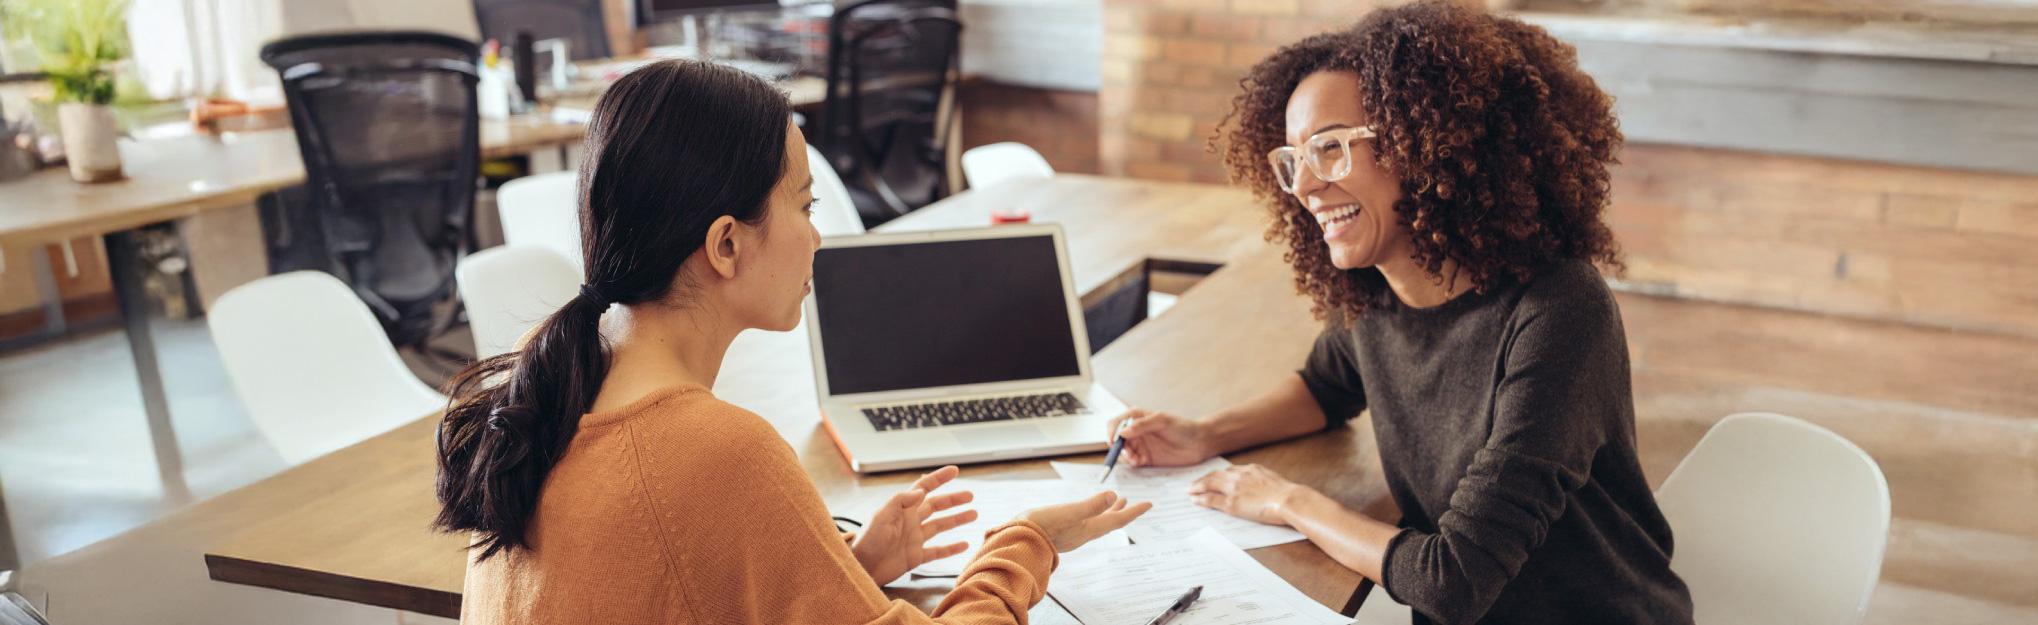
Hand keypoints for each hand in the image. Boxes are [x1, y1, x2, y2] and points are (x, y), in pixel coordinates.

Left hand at [851, 466, 978, 585]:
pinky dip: (951, 548)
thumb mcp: (881, 517)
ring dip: (956, 520)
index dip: (939, 478)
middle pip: (936, 506)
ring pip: (940, 526)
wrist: (861, 567)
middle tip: (970, 495)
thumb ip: (900, 501)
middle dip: (953, 500)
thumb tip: (921, 490)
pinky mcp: (915, 556)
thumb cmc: (867, 541)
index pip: (924, 488)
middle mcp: (910, 521)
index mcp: (902, 509)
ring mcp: (914, 538)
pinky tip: (963, 544)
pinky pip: (937, 551)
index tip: (954, 470)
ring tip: (973, 514)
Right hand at [1018, 491, 1152, 551]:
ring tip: (1115, 502)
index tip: (1149, 504)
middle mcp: (1083, 533)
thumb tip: (1112, 494)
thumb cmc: (1040, 529)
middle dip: (1122, 511)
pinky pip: (1084, 523)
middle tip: (1134, 503)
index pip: (1117, 519)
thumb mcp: (1068, 513)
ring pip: (1097, 522)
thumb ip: (1090, 506)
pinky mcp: (1061, 533)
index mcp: (1089, 528)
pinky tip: (1085, 512)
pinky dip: (1092, 514)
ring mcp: (1072, 534)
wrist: (1017, 543)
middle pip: (1109, 521)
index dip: (1134, 511)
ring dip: (1107, 511)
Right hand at [1106, 408, 1215, 467]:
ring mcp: (1140, 445)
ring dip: (1124, 455)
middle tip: (1125, 452)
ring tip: (1134, 457)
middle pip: (1116, 439)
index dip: (1111, 431)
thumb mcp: (1163, 421)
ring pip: (1122, 452)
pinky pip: (1132, 462)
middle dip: (1117, 446)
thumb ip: (1143, 425)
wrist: (1200, 443)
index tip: (1112, 441)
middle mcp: (1136, 431)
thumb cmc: (1184, 427)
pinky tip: (1138, 461)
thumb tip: (1123, 432)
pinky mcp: (1145, 458)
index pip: (1116, 423)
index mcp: (1137, 417)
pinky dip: (1131, 463)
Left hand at [1189, 464, 1301, 524]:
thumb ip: (1262, 481)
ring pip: (1210, 485)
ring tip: (1190, 490)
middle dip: (1203, 479)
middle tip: (1194, 483)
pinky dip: (1201, 499)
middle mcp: (1239, 475)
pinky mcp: (1232, 503)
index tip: (1212, 477)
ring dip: (1198, 487)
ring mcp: (1234, 489)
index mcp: (1251, 469)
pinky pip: (1212, 500)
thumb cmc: (1287, 494)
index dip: (1218, 475)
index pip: (1229, 471)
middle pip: (1216, 475)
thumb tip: (1261, 488)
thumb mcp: (1273, 481)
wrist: (1289, 499)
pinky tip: (1195, 500)